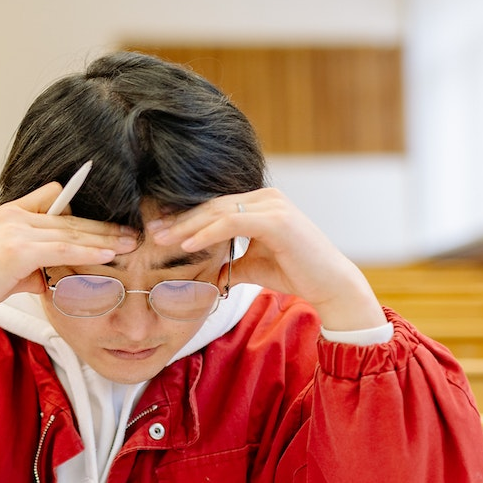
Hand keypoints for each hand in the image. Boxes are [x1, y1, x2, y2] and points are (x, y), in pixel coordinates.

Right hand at [0, 182, 138, 353]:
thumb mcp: (9, 271)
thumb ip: (35, 267)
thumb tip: (56, 278)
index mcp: (11, 213)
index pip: (55, 198)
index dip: (82, 211)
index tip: (108, 222)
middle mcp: (14, 215)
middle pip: (70, 217)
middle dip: (104, 226)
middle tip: (132, 232)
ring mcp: (16, 229)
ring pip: (71, 232)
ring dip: (104, 238)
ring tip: (130, 243)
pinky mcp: (19, 249)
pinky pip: (63, 248)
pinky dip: (89, 252)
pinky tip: (109, 255)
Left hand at [146, 188, 385, 331]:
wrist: (330, 286)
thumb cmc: (295, 273)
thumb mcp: (253, 266)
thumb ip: (230, 263)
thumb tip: (208, 276)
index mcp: (261, 202)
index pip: (215, 207)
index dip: (186, 218)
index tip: (160, 230)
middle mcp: (267, 197)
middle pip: (213, 206)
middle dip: (180, 220)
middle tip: (152, 232)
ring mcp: (273, 205)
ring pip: (218, 212)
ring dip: (187, 226)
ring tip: (162, 239)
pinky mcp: (277, 220)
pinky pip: (232, 223)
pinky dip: (207, 234)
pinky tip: (187, 244)